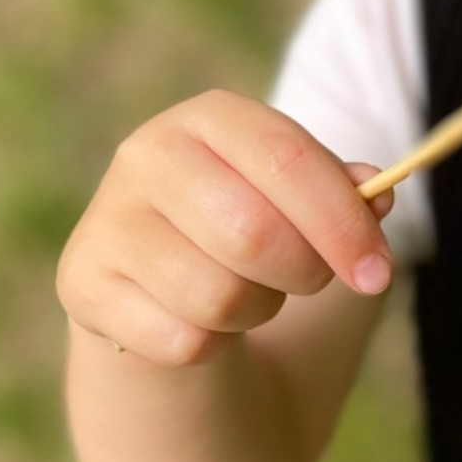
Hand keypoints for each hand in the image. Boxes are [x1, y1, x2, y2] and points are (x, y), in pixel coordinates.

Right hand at [57, 89, 394, 366]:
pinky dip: (212, 344)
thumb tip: (378, 193)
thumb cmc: (250, 230)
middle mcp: (148, 153)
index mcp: (212, 117)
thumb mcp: (301, 202)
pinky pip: (182, 340)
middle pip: (252, 232)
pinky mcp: (83, 283)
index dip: (342, 221)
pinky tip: (201, 319)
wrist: (161, 287)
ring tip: (249, 293)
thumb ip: (343, 193)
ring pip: (218, 295)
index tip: (378, 273)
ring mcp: (108, 218)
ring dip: (258, 310)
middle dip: (303, 273)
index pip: (287, 158)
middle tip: (310, 282)